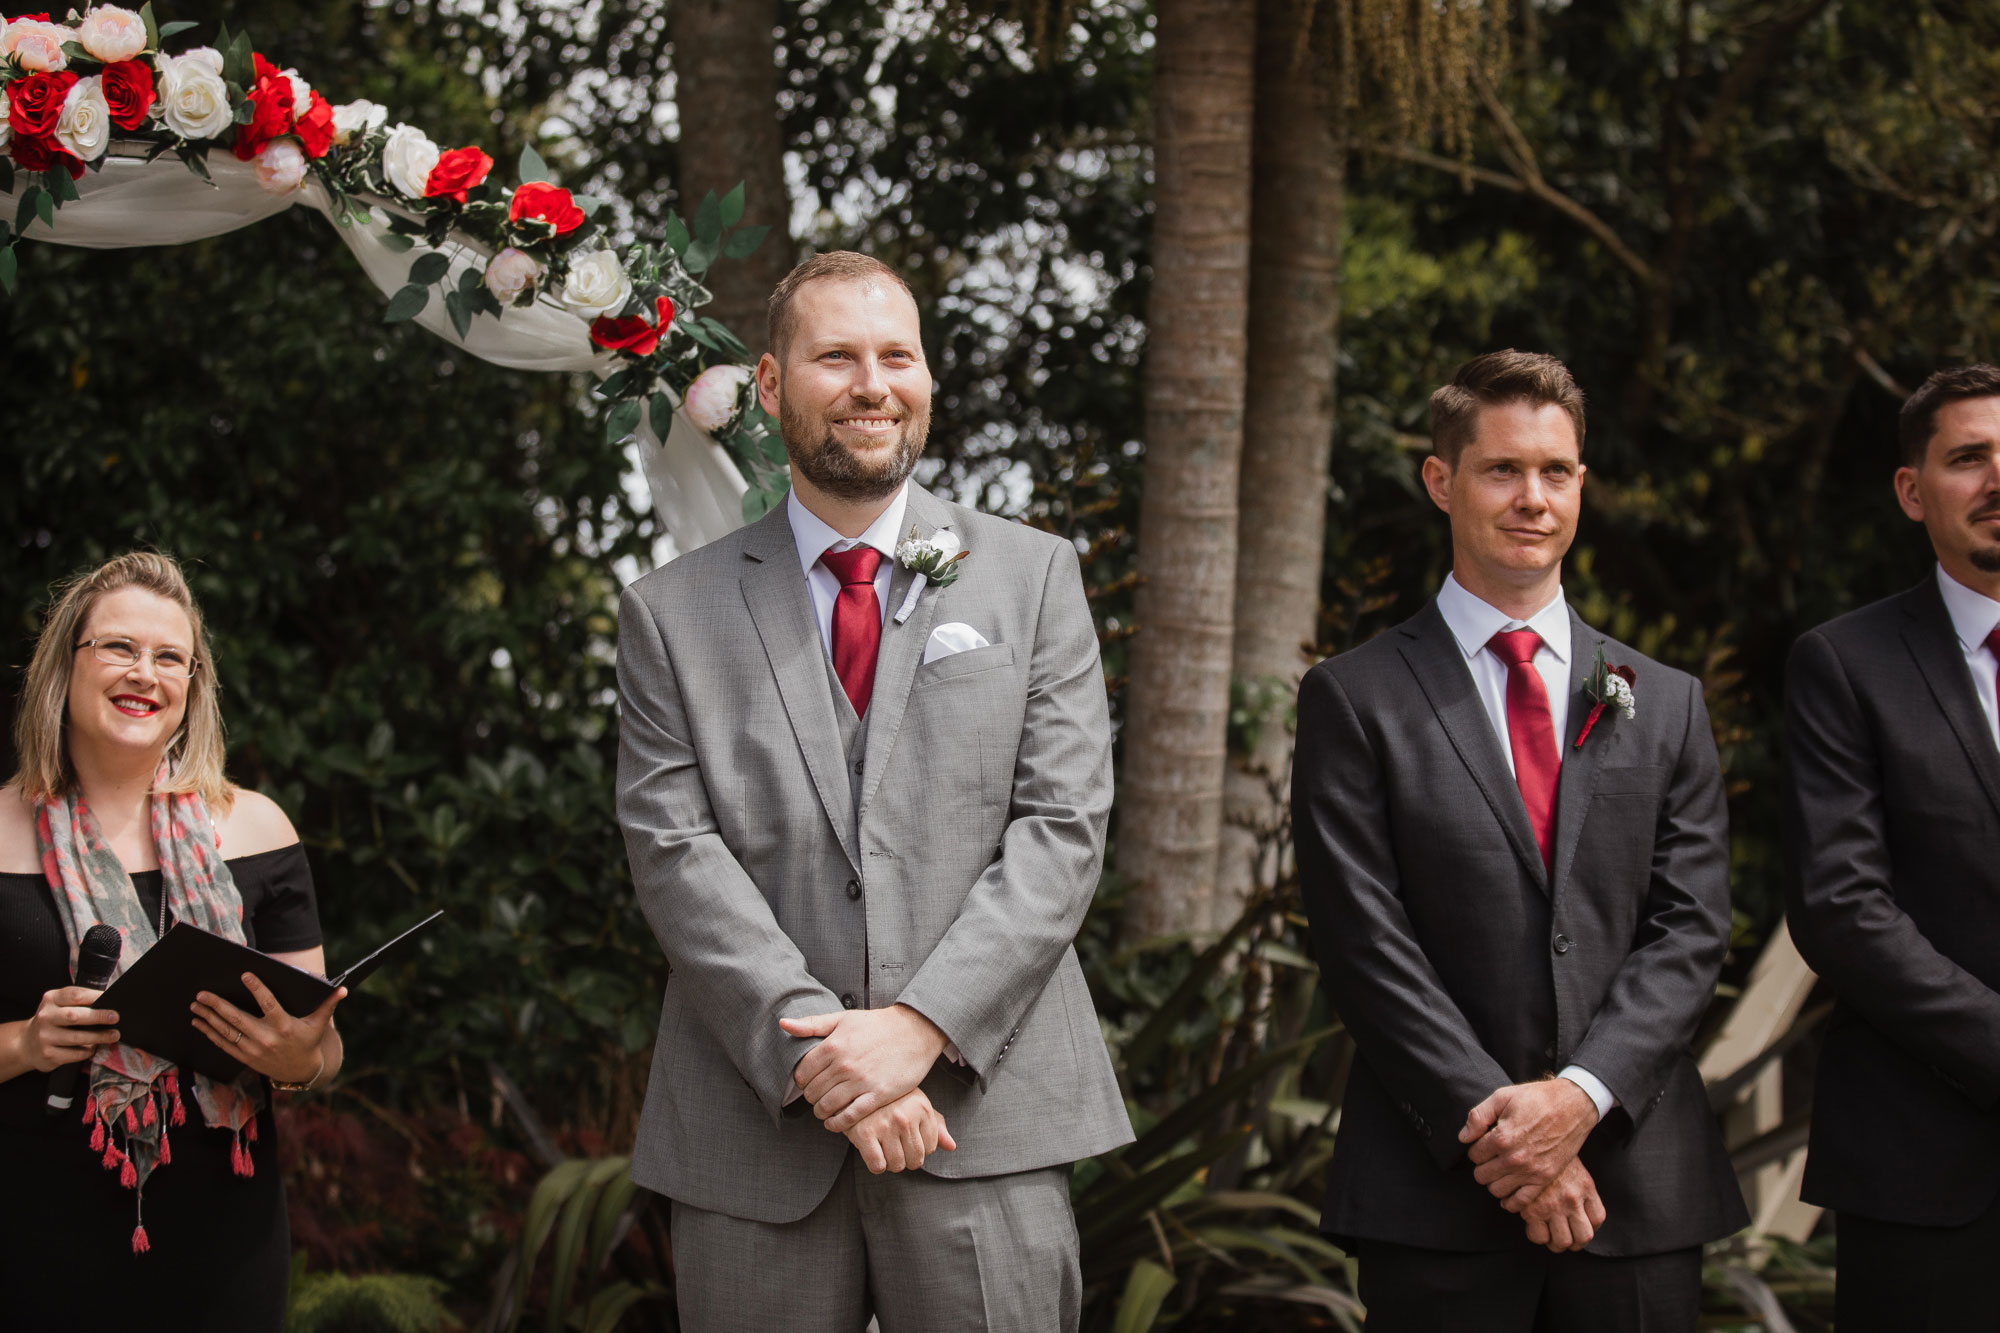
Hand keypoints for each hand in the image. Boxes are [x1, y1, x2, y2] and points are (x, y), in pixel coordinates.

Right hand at [19, 986, 118, 1072]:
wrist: (27, 1043)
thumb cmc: (54, 1020)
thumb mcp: (60, 1004)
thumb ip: (80, 1001)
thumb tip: (110, 1001)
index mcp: (51, 999)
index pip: (74, 995)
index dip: (95, 996)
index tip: (111, 999)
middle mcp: (45, 1017)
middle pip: (75, 1016)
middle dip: (98, 1017)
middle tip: (115, 1017)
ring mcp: (45, 1037)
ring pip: (77, 1037)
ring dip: (99, 1037)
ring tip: (114, 1035)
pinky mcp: (48, 1054)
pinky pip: (75, 1054)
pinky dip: (88, 1051)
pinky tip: (94, 1048)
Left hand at [191, 973, 343, 1084]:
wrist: (301, 1071)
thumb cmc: (309, 1041)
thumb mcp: (319, 1024)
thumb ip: (328, 1004)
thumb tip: (342, 989)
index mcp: (285, 1026)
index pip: (269, 1004)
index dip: (257, 988)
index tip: (245, 975)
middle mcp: (266, 1039)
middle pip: (237, 1019)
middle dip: (217, 1005)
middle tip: (202, 993)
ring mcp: (253, 1050)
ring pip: (226, 1031)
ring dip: (208, 1018)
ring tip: (195, 1005)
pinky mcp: (245, 1057)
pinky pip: (223, 1044)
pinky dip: (209, 1032)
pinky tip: (199, 1022)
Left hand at [780, 1004, 948, 1131]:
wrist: (914, 1031)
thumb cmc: (877, 1024)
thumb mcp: (843, 1018)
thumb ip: (811, 1024)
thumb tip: (783, 1023)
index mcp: (833, 1045)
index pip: (802, 1073)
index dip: (801, 1081)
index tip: (808, 1082)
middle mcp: (844, 1065)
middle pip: (813, 1092)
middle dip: (811, 1097)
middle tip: (817, 1097)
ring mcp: (861, 1081)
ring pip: (828, 1106)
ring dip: (821, 1112)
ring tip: (824, 1110)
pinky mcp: (878, 1095)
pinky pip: (850, 1117)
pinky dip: (837, 1124)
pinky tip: (834, 1123)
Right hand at [843, 1087, 957, 1173]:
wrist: (856, 1088)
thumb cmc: (892, 1100)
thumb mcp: (916, 1105)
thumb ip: (936, 1126)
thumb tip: (951, 1147)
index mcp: (922, 1108)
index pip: (931, 1148)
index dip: (919, 1147)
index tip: (907, 1137)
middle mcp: (905, 1117)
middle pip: (915, 1160)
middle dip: (906, 1159)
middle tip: (895, 1146)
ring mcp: (885, 1125)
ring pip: (897, 1165)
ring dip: (891, 1163)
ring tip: (884, 1147)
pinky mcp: (865, 1133)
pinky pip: (878, 1166)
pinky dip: (876, 1165)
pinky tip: (873, 1151)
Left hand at [1460, 1077, 1599, 1203]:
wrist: (1572, 1105)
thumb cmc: (1536, 1098)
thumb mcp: (1502, 1096)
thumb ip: (1478, 1116)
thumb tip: (1463, 1137)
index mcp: (1502, 1137)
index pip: (1473, 1155)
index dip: (1475, 1148)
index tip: (1484, 1142)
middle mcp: (1515, 1158)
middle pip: (1481, 1175)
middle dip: (1482, 1165)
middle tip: (1491, 1156)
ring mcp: (1531, 1171)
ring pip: (1496, 1190)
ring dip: (1494, 1181)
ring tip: (1500, 1169)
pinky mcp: (1545, 1178)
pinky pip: (1520, 1202)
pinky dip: (1511, 1200)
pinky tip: (1510, 1187)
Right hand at [1521, 1156, 1605, 1251]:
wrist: (1528, 1140)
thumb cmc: (1547, 1149)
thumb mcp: (1571, 1162)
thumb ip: (1578, 1184)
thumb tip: (1577, 1207)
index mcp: (1586, 1186)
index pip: (1597, 1219)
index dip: (1590, 1226)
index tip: (1581, 1225)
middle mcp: (1572, 1199)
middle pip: (1583, 1237)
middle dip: (1574, 1242)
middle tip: (1565, 1237)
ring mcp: (1553, 1205)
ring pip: (1562, 1241)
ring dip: (1556, 1242)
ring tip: (1549, 1235)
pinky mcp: (1532, 1210)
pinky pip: (1538, 1236)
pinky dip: (1536, 1236)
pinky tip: (1532, 1226)